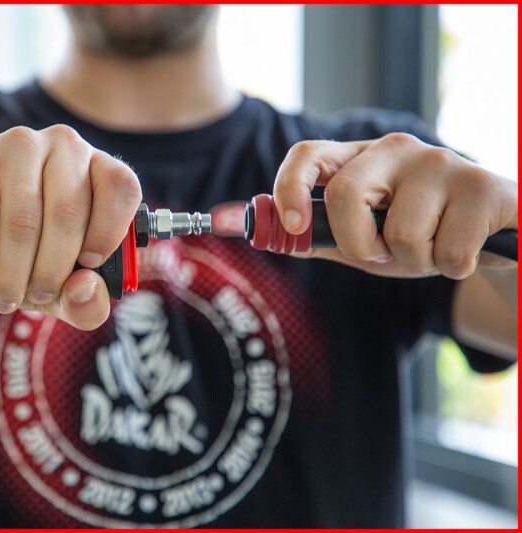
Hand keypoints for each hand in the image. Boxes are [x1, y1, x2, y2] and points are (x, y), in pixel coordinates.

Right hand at [0, 125, 141, 329]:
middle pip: (68, 214)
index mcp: (96, 168)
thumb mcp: (61, 278)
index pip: (121, 188)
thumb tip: (86, 290)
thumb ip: (85, 297)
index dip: (109, 231)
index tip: (89, 264)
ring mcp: (18, 144)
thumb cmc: (24, 243)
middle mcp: (63, 146)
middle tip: (36, 297)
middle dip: (51, 271)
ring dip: (13, 273)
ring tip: (5, 296)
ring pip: (23, 220)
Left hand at [272, 133, 517, 278]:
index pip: (308, 154)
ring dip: (416, 263)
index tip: (292, 226)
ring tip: (436, 248)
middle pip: (345, 194)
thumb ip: (321, 237)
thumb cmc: (425, 235)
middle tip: (384, 253)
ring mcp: (441, 161)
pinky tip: (468, 251)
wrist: (503, 238)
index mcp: (361, 158)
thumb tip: (267, 238)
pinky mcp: (483, 186)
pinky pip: (448, 252)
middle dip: (359, 244)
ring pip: (400, 235)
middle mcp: (397, 149)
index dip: (289, 188)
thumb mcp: (367, 238)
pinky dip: (453, 268)